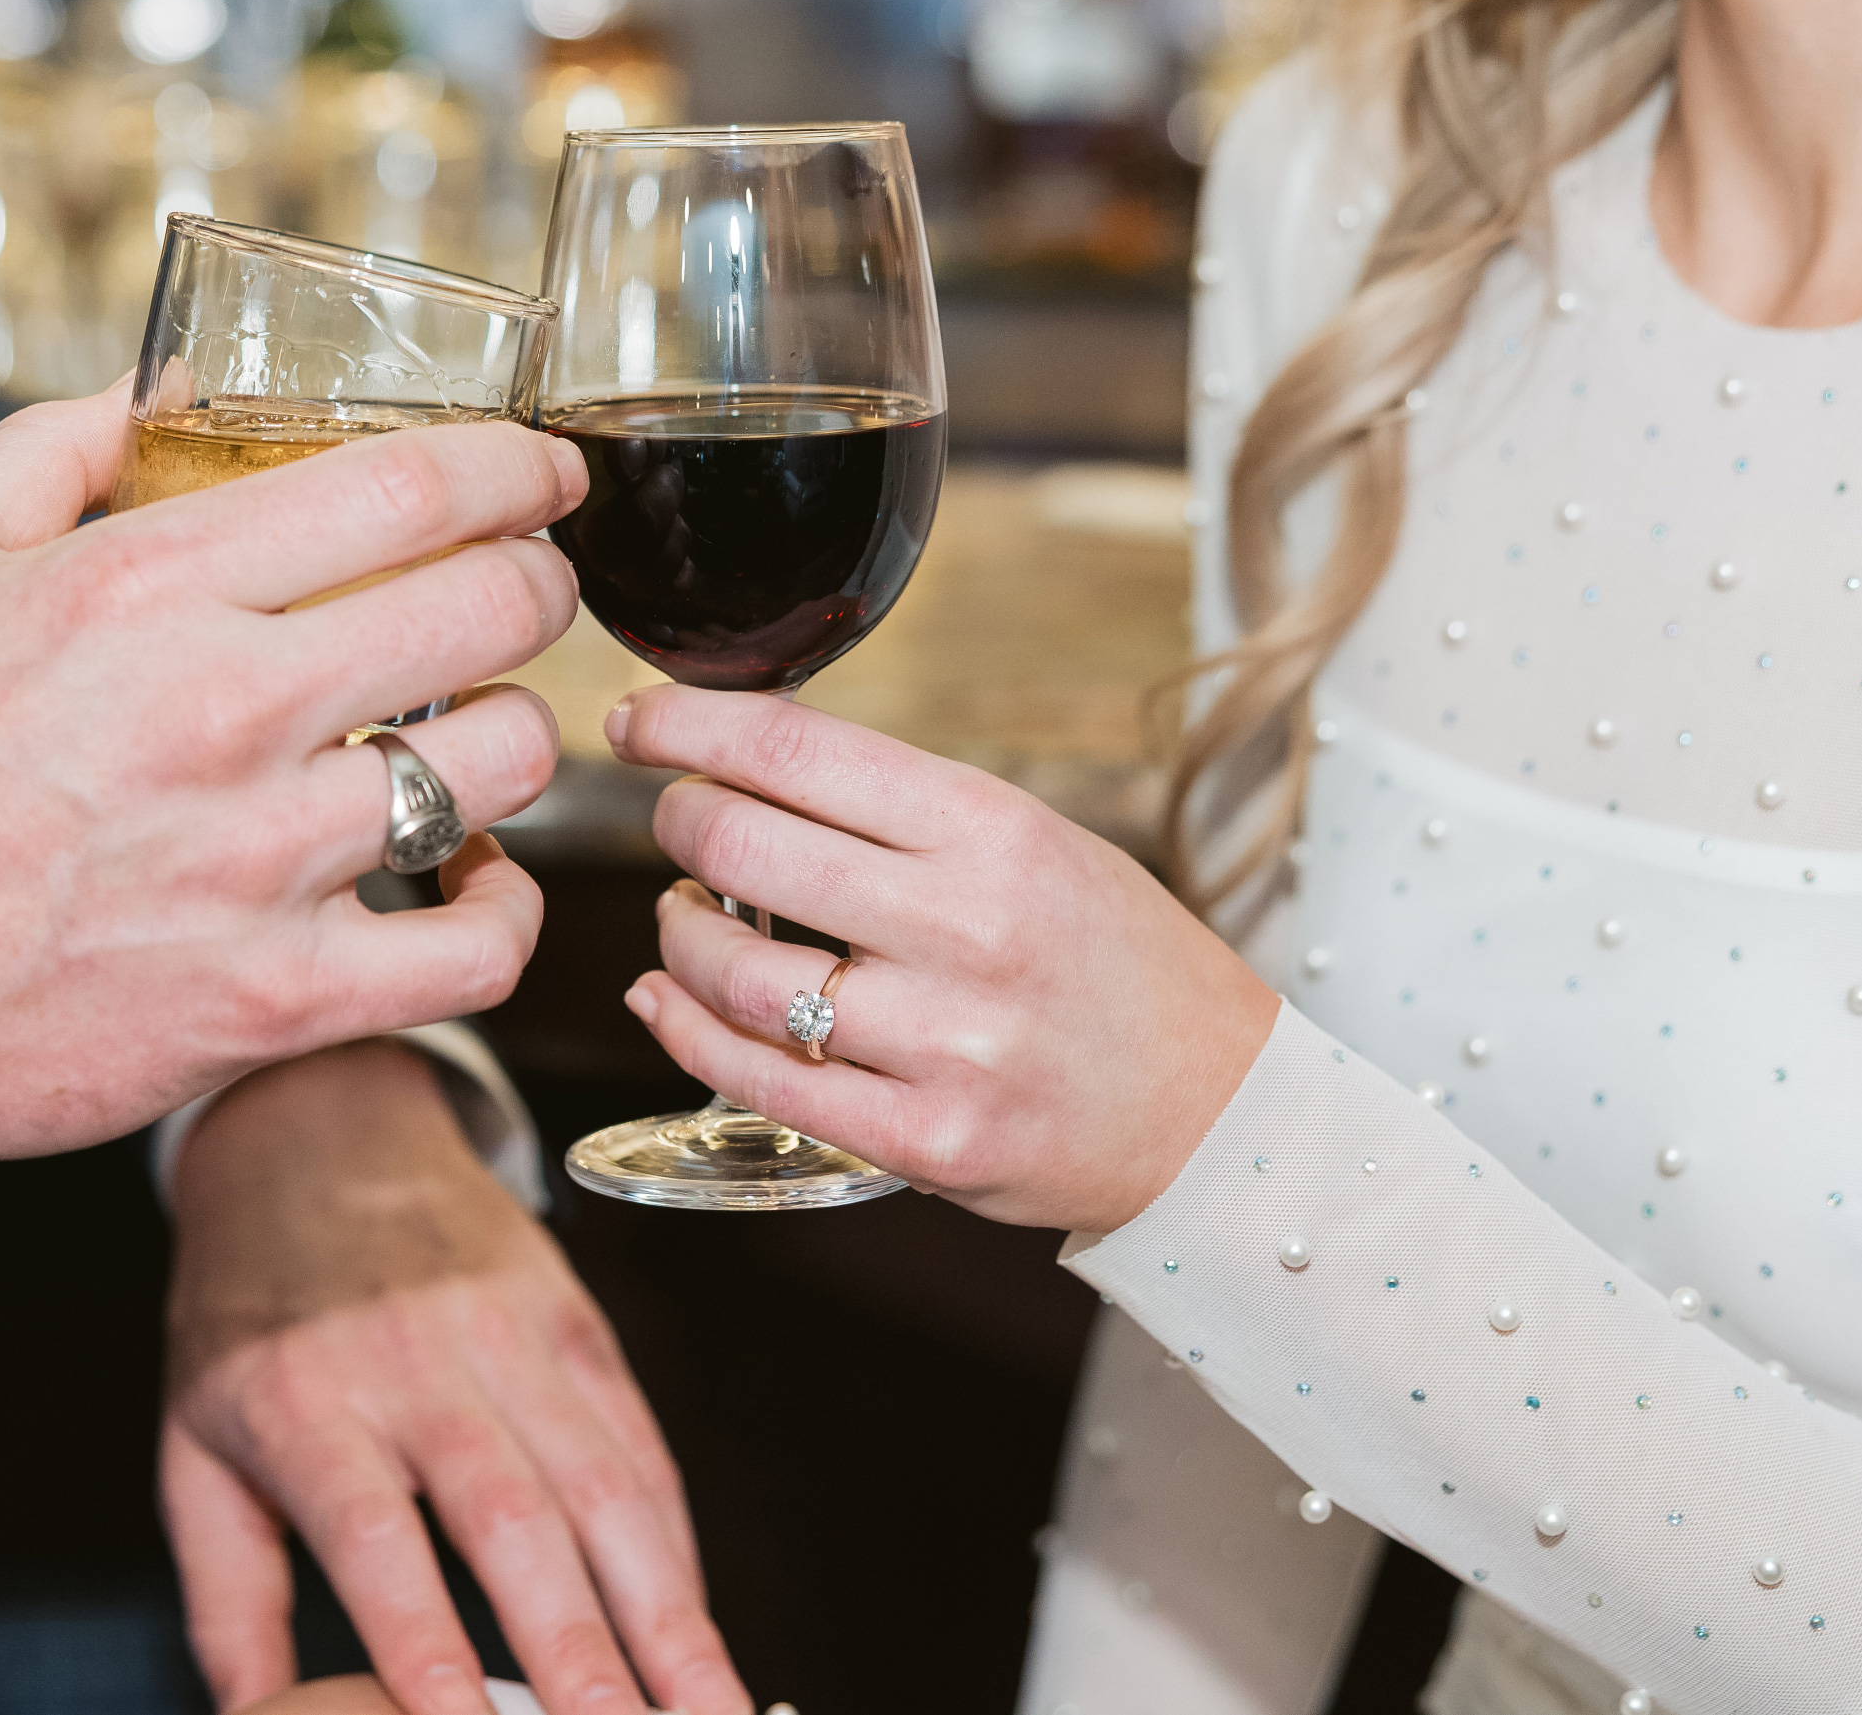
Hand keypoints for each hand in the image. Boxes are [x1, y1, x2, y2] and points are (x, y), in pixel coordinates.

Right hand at [0, 391, 582, 1163]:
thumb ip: (52, 450)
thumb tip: (162, 387)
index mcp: (146, 584)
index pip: (411, 488)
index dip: (515, 469)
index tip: (542, 474)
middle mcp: (222, 710)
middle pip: (492, 609)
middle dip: (542, 581)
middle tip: (529, 587)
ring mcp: (258, 863)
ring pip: (503, 766)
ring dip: (514, 735)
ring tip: (476, 731)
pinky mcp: (273, 1000)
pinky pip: (475, 951)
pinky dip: (504, 909)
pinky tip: (469, 876)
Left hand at [163, 1043, 748, 1714]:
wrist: (319, 1137)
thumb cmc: (250, 1314)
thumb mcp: (193, 1447)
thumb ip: (226, 1600)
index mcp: (302, 1398)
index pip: (375, 1537)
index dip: (426, 1642)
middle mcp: (415, 1361)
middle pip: (516, 1518)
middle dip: (585, 1651)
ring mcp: (508, 1332)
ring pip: (606, 1485)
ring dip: (668, 1615)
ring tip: (711, 1711)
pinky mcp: (577, 1319)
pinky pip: (638, 1446)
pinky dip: (675, 1548)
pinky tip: (693, 1628)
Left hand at [604, 687, 1279, 1236]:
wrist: (1222, 1115)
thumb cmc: (1121, 966)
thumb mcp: (1038, 845)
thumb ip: (905, 812)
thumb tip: (754, 761)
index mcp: (992, 832)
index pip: (795, 749)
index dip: (687, 725)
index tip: (639, 721)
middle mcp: (964, 929)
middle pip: (741, 845)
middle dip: (677, 821)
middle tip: (676, 822)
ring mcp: (942, 1043)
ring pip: (733, 971)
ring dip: (678, 932)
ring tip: (688, 914)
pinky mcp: (923, 1139)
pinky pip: (756, 1080)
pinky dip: (684, 1028)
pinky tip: (666, 997)